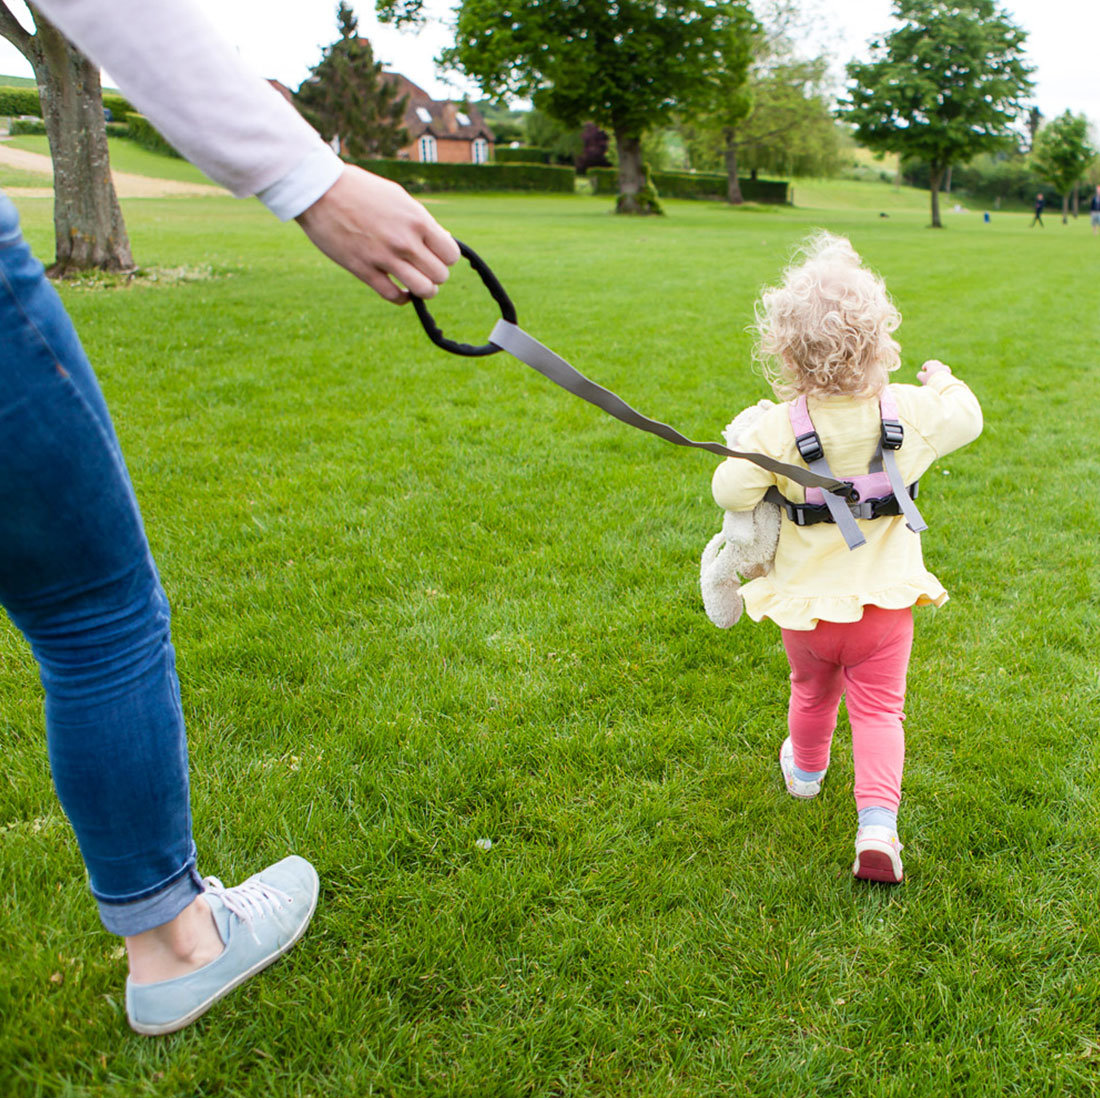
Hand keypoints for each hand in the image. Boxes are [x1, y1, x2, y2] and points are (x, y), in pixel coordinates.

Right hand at [295, 165, 459, 303]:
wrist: (320, 190)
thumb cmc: (360, 189)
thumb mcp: (397, 197)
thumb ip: (419, 220)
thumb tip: (442, 240)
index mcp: (417, 220)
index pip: (450, 254)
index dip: (445, 257)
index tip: (435, 254)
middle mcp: (405, 241)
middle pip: (440, 276)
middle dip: (435, 275)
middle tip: (423, 268)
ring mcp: (384, 257)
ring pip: (423, 290)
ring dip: (423, 290)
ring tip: (415, 283)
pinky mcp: (364, 270)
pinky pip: (394, 296)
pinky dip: (401, 298)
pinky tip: (400, 291)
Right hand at [917, 359, 951, 384]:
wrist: (942, 382)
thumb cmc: (930, 379)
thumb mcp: (922, 378)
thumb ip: (919, 375)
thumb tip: (920, 374)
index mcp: (930, 364)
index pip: (927, 363)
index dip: (925, 366)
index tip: (923, 369)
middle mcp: (937, 364)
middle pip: (935, 363)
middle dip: (932, 366)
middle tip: (930, 370)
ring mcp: (944, 367)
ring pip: (940, 367)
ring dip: (938, 369)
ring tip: (936, 374)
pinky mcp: (948, 371)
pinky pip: (945, 370)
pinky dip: (943, 372)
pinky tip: (942, 376)